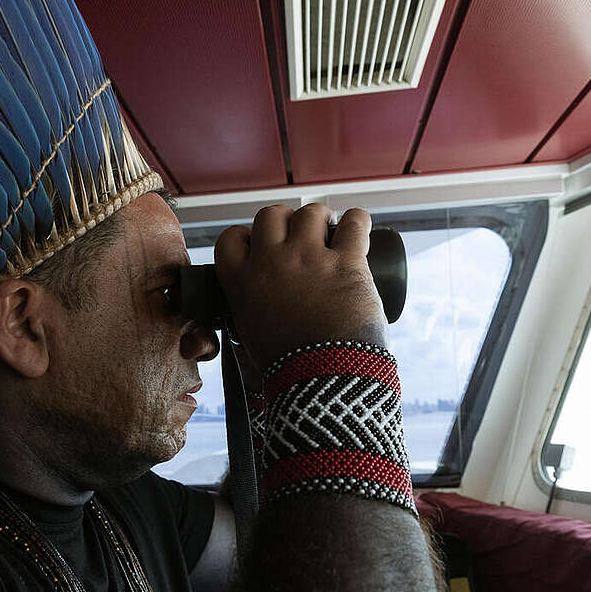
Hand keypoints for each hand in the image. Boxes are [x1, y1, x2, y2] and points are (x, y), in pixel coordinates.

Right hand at [214, 203, 387, 372]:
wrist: (325, 379)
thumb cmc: (290, 367)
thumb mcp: (251, 336)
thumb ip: (249, 315)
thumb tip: (259, 314)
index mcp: (241, 282)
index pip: (231, 237)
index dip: (247, 236)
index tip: (261, 244)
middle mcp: (271, 262)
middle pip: (271, 214)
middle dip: (286, 221)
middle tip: (301, 237)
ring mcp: (309, 258)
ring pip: (311, 212)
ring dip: (322, 219)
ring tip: (332, 234)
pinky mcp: (346, 262)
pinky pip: (354, 222)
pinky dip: (357, 220)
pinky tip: (358, 229)